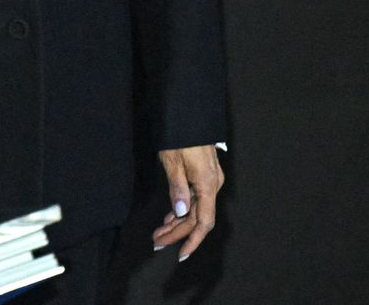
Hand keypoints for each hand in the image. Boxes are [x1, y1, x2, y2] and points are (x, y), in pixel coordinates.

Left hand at [152, 144, 223, 260]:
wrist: (188, 113)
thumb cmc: (179, 135)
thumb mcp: (173, 161)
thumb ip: (177, 188)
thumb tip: (180, 212)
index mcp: (207, 185)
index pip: (203, 222)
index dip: (191, 240)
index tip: (180, 255)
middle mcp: (212, 185)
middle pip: (197, 218)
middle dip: (177, 233)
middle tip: (156, 243)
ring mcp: (209, 180)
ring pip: (195, 209)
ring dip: (177, 222)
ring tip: (159, 234)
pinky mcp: (204, 174)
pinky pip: (195, 199)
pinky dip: (181, 209)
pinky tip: (170, 216)